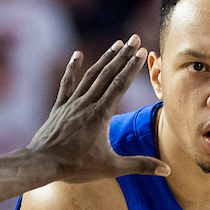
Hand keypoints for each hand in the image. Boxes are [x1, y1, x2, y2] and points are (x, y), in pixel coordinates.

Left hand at [27, 35, 168, 181]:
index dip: (132, 67)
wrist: (42, 164)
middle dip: (123, 56)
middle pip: (107, 74)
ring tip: (117, 44)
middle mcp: (86, 104)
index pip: (120, 85)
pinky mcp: (59, 108)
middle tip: (134, 38)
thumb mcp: (111, 168)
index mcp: (101, 115)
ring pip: (90, 76)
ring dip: (104, 59)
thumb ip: (139, 166)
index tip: (142, 51)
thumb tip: (167, 171)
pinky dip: (72, 69)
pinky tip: (77, 55)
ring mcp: (71, 104)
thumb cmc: (76, 167)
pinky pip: (66, 84)